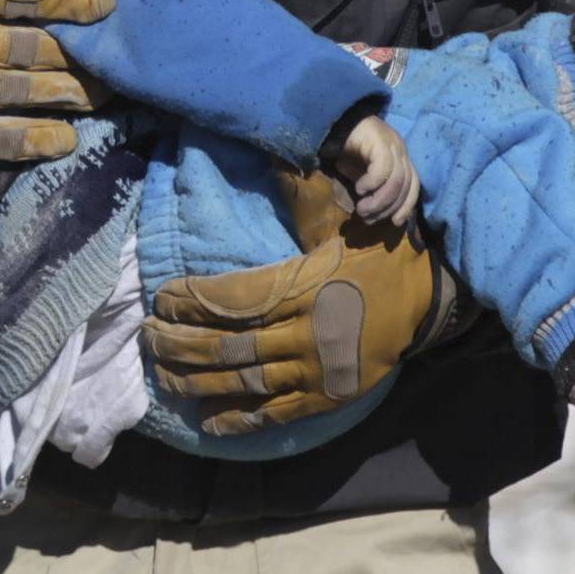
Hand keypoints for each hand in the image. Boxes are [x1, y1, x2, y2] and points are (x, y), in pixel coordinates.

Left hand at [143, 167, 439, 434]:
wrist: (426, 298)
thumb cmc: (373, 253)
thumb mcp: (339, 218)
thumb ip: (303, 194)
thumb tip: (276, 153)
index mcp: (302, 285)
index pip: (233, 297)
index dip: (191, 300)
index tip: (160, 296)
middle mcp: (304, 332)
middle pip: (229, 344)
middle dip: (181, 342)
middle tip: (147, 337)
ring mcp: (314, 370)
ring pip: (244, 380)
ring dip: (197, 380)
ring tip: (162, 374)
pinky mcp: (325, 397)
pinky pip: (276, 412)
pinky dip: (241, 419)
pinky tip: (209, 420)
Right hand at [333, 114, 419, 225]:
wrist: (334, 122)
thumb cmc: (348, 149)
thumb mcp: (364, 175)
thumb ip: (374, 190)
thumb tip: (376, 214)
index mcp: (401, 157)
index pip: (413, 185)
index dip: (406, 206)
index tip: (395, 223)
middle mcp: (401, 149)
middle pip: (405, 186)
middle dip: (388, 207)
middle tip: (368, 218)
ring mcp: (392, 143)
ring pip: (396, 180)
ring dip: (379, 201)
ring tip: (362, 209)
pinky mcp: (380, 140)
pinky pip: (382, 168)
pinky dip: (372, 183)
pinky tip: (359, 189)